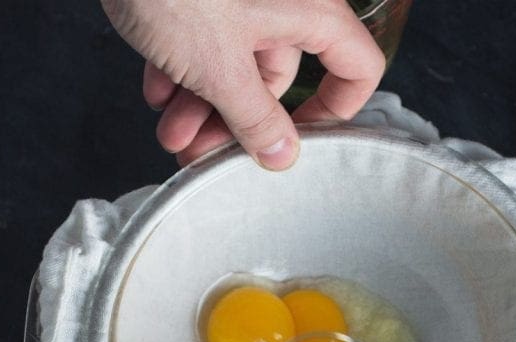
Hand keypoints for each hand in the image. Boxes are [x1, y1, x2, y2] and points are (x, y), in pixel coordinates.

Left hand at [101, 0, 385, 167]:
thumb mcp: (219, 68)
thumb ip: (255, 118)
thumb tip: (281, 153)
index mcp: (312, 11)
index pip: (357, 67)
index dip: (335, 111)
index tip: (300, 140)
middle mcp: (286, 1)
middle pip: (279, 75)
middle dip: (237, 121)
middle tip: (206, 153)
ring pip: (236, 62)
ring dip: (203, 106)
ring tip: (172, 134)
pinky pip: (205, 39)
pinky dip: (182, 71)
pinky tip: (158, 93)